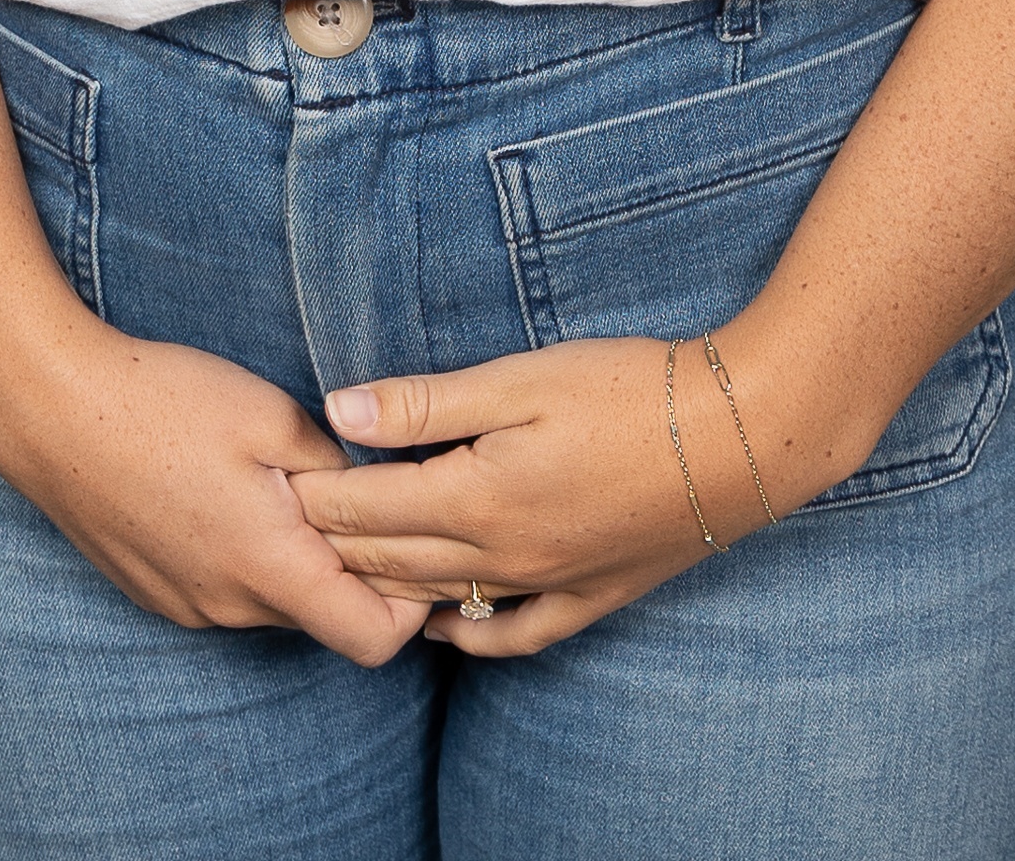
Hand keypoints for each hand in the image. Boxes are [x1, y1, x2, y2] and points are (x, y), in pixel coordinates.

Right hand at [0, 315, 431, 667]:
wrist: (51, 409)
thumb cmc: (165, 402)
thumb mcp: (272, 416)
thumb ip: (337, 467)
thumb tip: (379, 492)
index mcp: (269, 567)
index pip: (373, 639)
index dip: (410, 601)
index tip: (412, 539)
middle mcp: (228, 607)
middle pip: (322, 617)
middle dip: (351, 567)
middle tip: (352, 490)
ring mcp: (186, 606)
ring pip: (271, 602)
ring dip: (293, 559)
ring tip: (283, 481)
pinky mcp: (155, 592)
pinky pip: (224, 592)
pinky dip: (245, 557)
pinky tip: (227, 491)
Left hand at [290, 332, 801, 655]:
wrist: (737, 435)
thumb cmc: (628, 389)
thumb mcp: (520, 379)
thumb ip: (425, 402)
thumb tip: (339, 410)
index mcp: (478, 498)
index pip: (369, 508)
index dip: (318, 495)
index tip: (277, 480)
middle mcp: (504, 557)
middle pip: (395, 558)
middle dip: (335, 541)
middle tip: (289, 523)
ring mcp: (549, 583)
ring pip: (444, 599)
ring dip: (387, 584)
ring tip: (342, 569)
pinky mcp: (592, 594)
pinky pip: (516, 633)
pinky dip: (472, 636)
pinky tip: (449, 629)